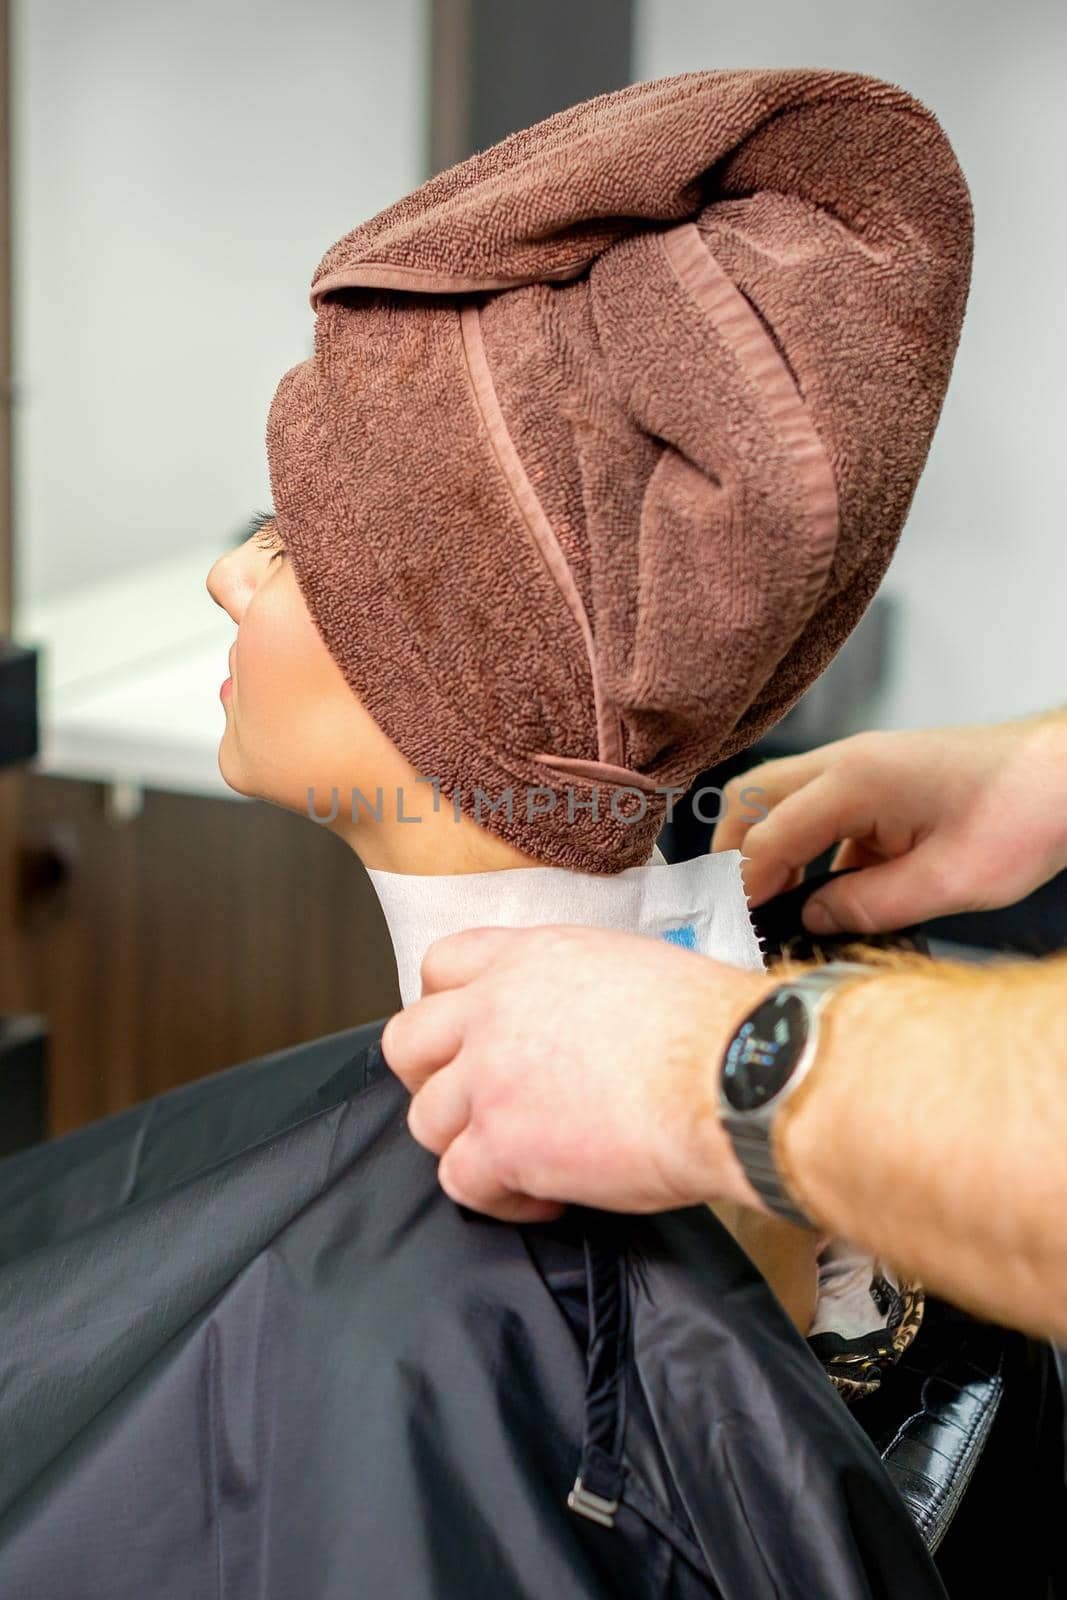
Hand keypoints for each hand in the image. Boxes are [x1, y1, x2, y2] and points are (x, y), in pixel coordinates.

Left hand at [380, 924, 775, 1222]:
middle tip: (476, 1105)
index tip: (469, 1041)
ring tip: (521, 1159)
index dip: (446, 1008)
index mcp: (530, 958)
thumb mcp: (632, 968)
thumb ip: (577, 988)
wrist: (734, 1076)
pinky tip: (548, 1198)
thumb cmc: (712, 1027)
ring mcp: (490, 1077)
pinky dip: (498, 1200)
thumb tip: (576, 1023)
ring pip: (425, 1118)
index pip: (441, 965)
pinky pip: (461, 1181)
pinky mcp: (502, 1143)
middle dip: (430, 1080)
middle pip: (406, 1043)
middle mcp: (495, 1009)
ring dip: (468, 1144)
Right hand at [711, 709, 1066, 934]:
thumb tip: (814, 918)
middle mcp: (848, 762)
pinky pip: (820, 810)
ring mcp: (862, 766)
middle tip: (738, 911)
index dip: (743, 889)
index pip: (767, 836)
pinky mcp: (880, 780)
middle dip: (735, 856)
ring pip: (780, 800)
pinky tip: (827, 891)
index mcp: (856, 780)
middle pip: (752, 799)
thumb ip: (868, 905)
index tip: (733, 929)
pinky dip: (807, 847)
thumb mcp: (947, 882)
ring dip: (769, 848)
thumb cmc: (1023, 815)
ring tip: (775, 904)